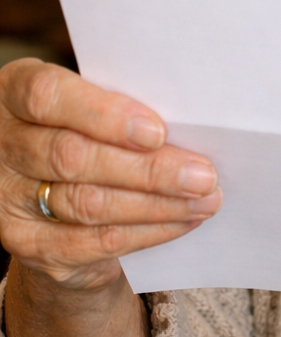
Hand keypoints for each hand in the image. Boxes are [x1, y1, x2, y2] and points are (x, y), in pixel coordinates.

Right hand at [0, 58, 220, 287]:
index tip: (157, 131)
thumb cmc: (87, 129)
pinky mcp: (27, 244)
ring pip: (87, 203)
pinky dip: (147, 231)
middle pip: (72, 157)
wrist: (52, 193)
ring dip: (156, 203)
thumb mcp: (92, 105)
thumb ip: (121, 106)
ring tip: (204, 197)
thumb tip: (191, 124)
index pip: (47, 96)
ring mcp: (8, 198)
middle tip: (202, 174)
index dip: (103, 114)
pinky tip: (184, 220)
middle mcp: (2, 144)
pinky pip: (93, 242)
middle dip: (147, 169)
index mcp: (13, 93)